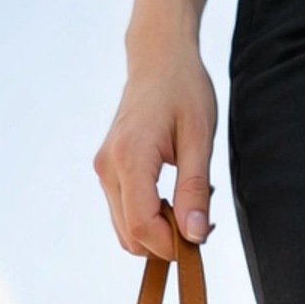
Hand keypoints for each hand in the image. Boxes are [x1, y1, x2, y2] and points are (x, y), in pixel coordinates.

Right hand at [95, 38, 216, 257]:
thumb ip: (194, 190)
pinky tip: (173, 199)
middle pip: (131, 236)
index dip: (171, 246)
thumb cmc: (183, 87)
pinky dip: (149, 219)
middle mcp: (108, 167)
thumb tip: (195, 236)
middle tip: (201, 221)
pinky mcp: (107, 172)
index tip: (201, 239)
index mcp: (130, 157)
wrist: (158, 57)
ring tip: (188, 205)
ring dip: (158, 232)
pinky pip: (125, 214)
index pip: (142, 227)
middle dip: (166, 242)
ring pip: (126, 230)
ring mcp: (104, 171)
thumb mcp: (199, 137)